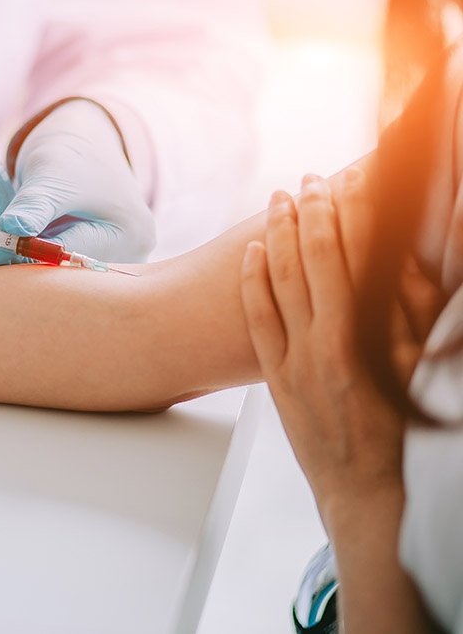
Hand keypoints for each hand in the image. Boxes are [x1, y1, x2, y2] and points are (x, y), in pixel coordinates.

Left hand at [0, 100, 154, 269]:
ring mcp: (91, 257)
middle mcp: (115, 255)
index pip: (62, 257)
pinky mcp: (62, 255)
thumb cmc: (77, 148)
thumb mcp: (55, 173)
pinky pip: (24, 247)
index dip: (12, 256)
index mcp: (127, 238)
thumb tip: (11, 230)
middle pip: (46, 263)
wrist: (86, 134)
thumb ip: (35, 203)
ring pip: (29, 257)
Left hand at [239, 173, 407, 523]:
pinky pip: (258, 321)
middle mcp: (323, 343)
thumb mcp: (417, 369)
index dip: (349, 215)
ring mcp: (294, 360)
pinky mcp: (276, 377)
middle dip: (309, 214)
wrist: (366, 491)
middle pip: (310, 262)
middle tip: (308, 178)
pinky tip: (252, 254)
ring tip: (277, 200)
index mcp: (364, 338)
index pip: (353, 259)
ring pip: (279, 283)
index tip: (348, 181)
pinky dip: (252, 284)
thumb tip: (407, 259)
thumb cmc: (403, 432)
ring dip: (276, 236)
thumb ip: (412, 312)